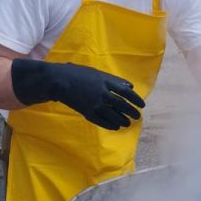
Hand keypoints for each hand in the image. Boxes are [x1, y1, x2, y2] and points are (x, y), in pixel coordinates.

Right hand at [10, 60, 144, 129]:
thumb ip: (112, 80)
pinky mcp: (86, 112)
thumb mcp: (96, 72)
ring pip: (112, 114)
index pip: (125, 91)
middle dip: (131, 111)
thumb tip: (129, 86)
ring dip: (122, 120)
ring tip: (127, 123)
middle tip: (137, 116)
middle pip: (121, 104)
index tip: (142, 104)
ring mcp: (94, 103)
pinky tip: (115, 127)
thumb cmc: (76, 73)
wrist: (58, 81)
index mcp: (105, 80)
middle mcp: (102, 92)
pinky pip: (101, 121)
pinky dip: (109, 124)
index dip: (135, 99)